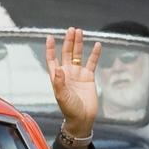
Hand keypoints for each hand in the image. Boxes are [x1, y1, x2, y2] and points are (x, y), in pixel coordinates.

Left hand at [45, 27, 100, 141]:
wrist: (82, 118)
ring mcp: (78, 74)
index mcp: (57, 77)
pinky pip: (92, 62)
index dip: (51, 48)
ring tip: (80, 32)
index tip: (50, 37)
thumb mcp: (62, 97)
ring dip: (79, 44)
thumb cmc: (69, 110)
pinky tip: (97, 44)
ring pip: (78, 55)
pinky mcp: (89, 77)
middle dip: (68, 41)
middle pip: (67, 53)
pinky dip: (95, 54)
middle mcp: (67, 73)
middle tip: (71, 30)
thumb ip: (59, 83)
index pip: (52, 59)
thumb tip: (57, 68)